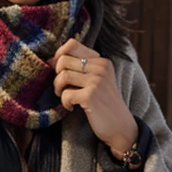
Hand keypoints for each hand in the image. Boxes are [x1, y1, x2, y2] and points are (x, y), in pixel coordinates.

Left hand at [48, 38, 137, 154]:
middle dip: (57, 76)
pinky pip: (65, 94)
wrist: (120, 127)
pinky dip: (65, 103)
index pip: (71, 44)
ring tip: (66, 98)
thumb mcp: (97, 81)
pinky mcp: (91, 95)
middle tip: (63, 89)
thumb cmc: (104, 105)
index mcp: (101, 61)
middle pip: (63, 60)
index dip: (58, 55)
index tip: (59, 71)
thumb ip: (80, 68)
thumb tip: (51, 60)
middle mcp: (100, 67)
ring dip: (59, 89)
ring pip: (62, 75)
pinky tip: (72, 108)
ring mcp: (96, 80)